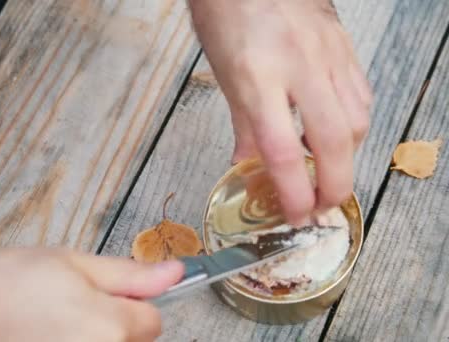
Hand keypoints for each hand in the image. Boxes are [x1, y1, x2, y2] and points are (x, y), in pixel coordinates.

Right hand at [0, 248, 182, 341]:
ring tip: (56, 322)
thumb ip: (130, 274)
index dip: (133, 302)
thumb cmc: (5, 284)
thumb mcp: (73, 262)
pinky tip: (46, 334)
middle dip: (115, 324)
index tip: (109, 294)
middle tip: (75, 305)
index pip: (153, 321)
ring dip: (93, 338)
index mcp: (111, 327)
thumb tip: (173, 273)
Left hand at [189, 0, 372, 223]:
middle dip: (333, 186)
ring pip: (356, 120)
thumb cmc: (227, 17)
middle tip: (322, 208)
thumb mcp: (224, 76)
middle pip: (333, 141)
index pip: (282, 150)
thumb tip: (248, 166)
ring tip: (325, 173)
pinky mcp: (344, 49)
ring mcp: (327, 56)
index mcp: (257, 77)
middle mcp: (299, 67)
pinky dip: (354, 126)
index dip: (293, 192)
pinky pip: (361, 96)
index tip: (296, 215)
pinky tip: (337, 135)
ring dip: (346, 157)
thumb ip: (243, 125)